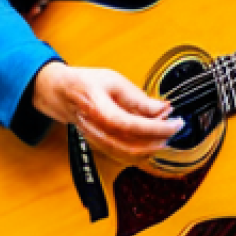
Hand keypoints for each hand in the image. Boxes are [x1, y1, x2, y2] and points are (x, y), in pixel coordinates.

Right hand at [32, 62, 182, 164]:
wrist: (60, 94)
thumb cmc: (85, 83)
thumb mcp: (114, 80)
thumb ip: (138, 97)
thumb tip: (163, 108)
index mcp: (97, 107)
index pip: (130, 125)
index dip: (155, 127)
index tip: (175, 123)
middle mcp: (95, 129)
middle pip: (130, 146)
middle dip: (157, 140)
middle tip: (175, 128)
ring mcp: (96, 140)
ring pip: (128, 154)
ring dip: (152, 147)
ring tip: (167, 133)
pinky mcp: (100, 146)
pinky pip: (124, 154)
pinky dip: (142, 149)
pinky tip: (153, 139)